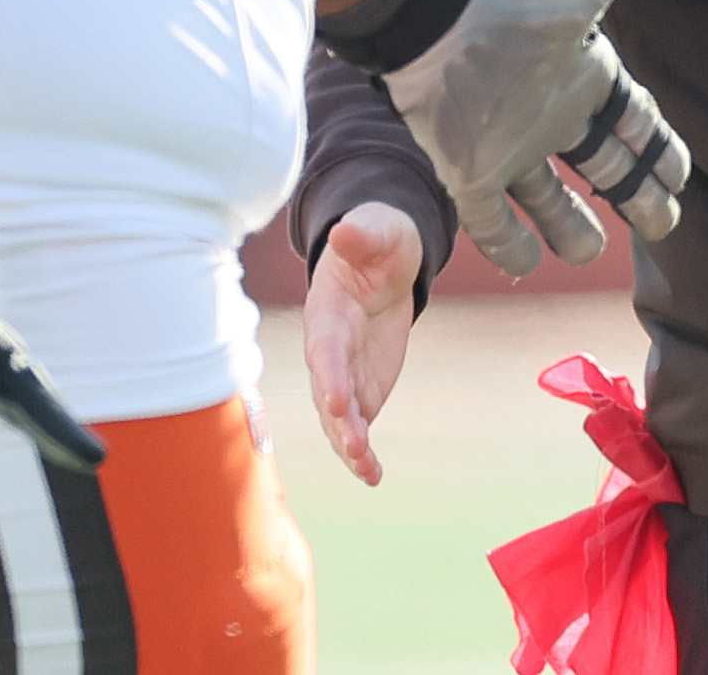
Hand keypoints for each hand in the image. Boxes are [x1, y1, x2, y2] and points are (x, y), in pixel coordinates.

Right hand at [303, 202, 423, 485]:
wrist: (382, 263)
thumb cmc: (377, 241)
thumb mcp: (376, 231)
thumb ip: (361, 235)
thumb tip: (345, 232)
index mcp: (327, 314)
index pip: (326, 350)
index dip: (331, 376)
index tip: (339, 401)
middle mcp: (329, 352)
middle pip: (329, 391)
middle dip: (340, 419)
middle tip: (356, 444)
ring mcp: (343, 375)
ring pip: (340, 418)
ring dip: (350, 444)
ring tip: (366, 467)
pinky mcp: (361, 390)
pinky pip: (357, 425)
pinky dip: (362, 452)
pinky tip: (373, 476)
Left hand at [384, 0, 696, 276]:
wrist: (430, 13)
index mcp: (585, 73)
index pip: (636, 123)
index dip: (661, 151)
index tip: (682, 176)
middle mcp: (552, 114)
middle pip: (605, 166)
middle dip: (637, 196)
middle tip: (664, 224)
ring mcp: (511, 146)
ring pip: (551, 200)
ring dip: (572, 227)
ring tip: (590, 249)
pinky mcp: (467, 170)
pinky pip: (494, 221)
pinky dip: (512, 245)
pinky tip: (528, 262)